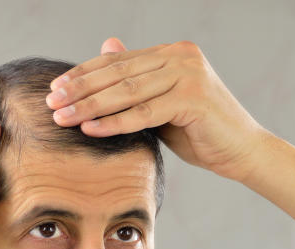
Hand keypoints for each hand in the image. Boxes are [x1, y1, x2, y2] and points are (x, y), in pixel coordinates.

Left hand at [45, 38, 268, 181]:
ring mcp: (189, 74)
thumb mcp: (162, 105)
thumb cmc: (202, 133)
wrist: (244, 153)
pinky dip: (114, 122)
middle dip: (80, 89)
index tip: (55, 89)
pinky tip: (90, 129)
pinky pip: (144, 112)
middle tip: (51, 103)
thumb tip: (104, 48)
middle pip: (118, 73)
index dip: (84, 74)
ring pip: (127, 91)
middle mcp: (181, 56)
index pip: (118, 61)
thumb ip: (136, 84)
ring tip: (62, 118)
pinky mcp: (193, 98)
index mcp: (173, 53)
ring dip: (90, 106)